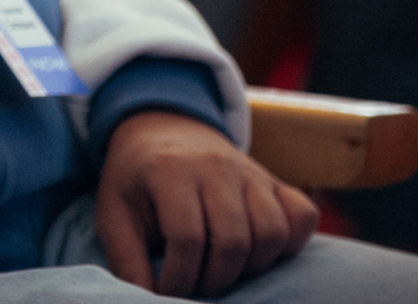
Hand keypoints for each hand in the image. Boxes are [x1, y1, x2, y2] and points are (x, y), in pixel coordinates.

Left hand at [97, 111, 316, 295]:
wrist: (164, 130)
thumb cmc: (137, 180)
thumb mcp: (115, 211)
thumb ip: (126, 258)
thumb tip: (145, 300)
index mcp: (169, 169)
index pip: (187, 238)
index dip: (180, 278)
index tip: (167, 290)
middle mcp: (215, 166)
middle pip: (233, 241)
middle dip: (214, 280)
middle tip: (196, 286)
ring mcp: (251, 171)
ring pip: (272, 233)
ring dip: (251, 267)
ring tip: (222, 271)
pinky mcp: (275, 180)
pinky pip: (302, 216)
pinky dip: (290, 243)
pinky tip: (259, 252)